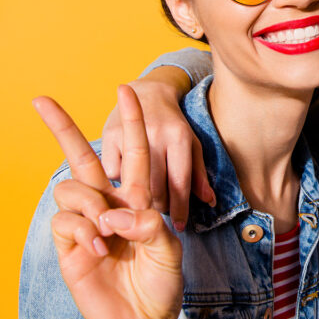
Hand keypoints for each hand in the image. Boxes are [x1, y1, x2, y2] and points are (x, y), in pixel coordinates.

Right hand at [34, 85, 183, 318]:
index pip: (132, 153)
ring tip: (110, 234)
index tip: (124, 89)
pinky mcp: (69, 246)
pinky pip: (66, 221)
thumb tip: (114, 214)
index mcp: (137, 200)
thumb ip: (150, 225)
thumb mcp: (170, 250)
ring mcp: (85, 224)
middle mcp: (108, 206)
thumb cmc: (161, 283)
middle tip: (40, 100)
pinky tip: (99, 252)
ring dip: (91, 205)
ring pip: (71, 189)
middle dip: (61, 127)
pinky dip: (84, 232)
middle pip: (80, 158)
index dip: (130, 122)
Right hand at [102, 66, 213, 231]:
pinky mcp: (109, 136)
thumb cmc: (173, 125)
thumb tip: (210, 202)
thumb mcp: (191, 145)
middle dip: (159, 208)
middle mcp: (156, 136)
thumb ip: (200, 174)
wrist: (147, 93)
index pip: (180, 183)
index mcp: (180, 138)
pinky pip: (113, 174)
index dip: (180, 209)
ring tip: (144, 206)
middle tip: (160, 216)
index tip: (179, 226)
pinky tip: (125, 185)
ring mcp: (130, 135)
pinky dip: (120, 183)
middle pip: (156, 188)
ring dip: (139, 201)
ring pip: (133, 184)